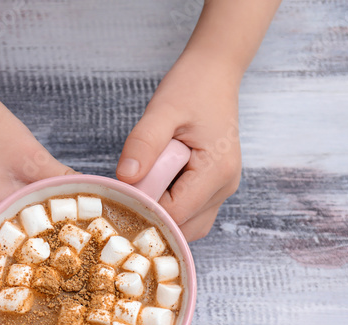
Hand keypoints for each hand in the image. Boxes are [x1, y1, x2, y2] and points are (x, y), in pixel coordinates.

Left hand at [116, 55, 241, 241]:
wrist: (215, 73)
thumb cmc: (192, 87)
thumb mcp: (163, 110)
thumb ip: (144, 143)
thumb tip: (126, 177)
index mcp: (217, 171)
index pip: (176, 212)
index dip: (146, 209)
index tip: (122, 194)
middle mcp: (225, 187)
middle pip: (183, 227)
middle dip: (153, 216)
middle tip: (130, 190)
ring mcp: (221, 190)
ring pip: (187, 227)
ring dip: (162, 215)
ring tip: (144, 185)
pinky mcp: (214, 188)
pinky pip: (189, 214)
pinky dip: (169, 208)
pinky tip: (154, 186)